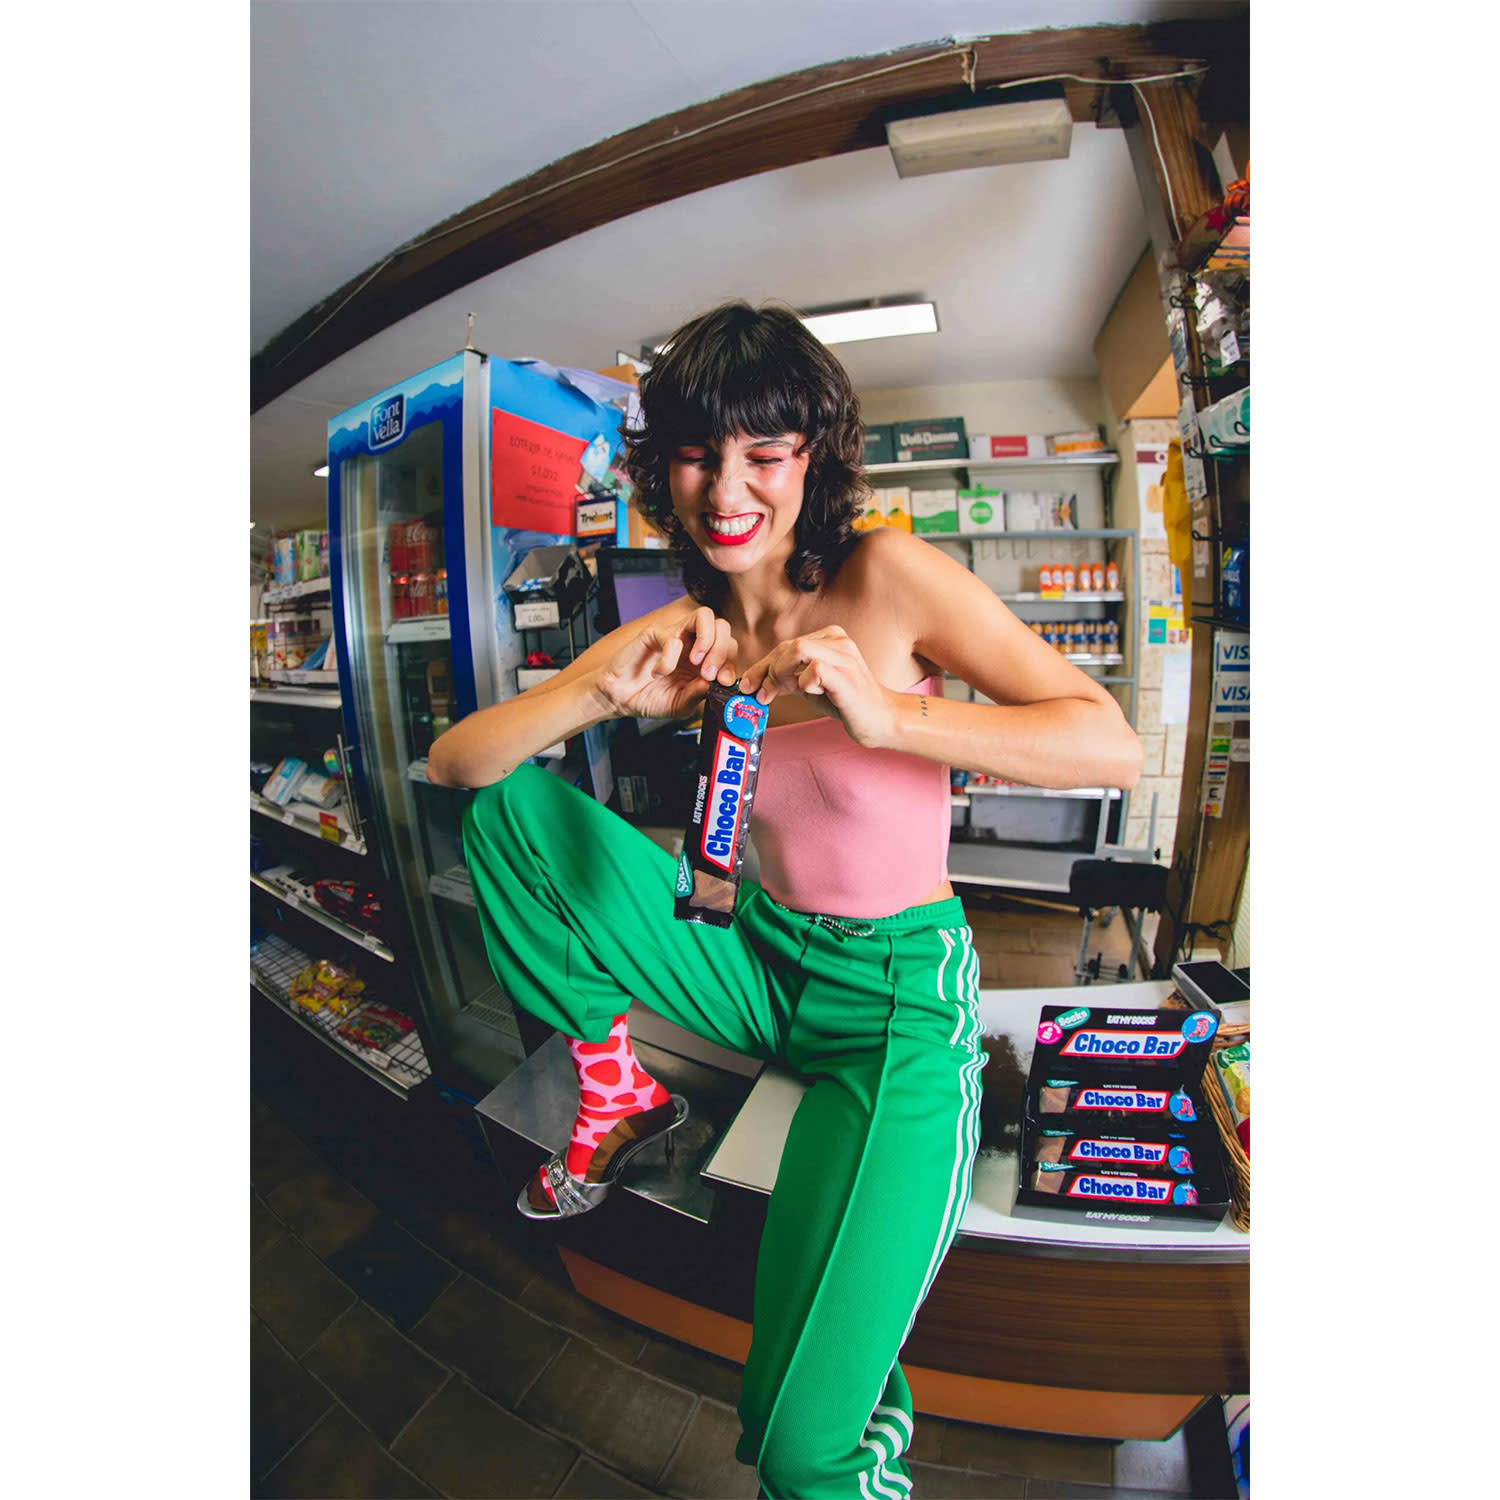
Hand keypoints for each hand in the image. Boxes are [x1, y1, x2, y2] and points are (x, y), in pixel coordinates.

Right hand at [595, 606, 738, 719]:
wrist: (620, 698)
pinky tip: (659, 673)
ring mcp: (675, 635)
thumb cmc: (650, 698)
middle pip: (722, 627)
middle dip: (722, 651)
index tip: (723, 682)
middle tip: (709, 674)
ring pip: (704, 616)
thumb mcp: (681, 705)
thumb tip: (716, 683)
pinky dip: (669, 658)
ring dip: (707, 640)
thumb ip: (699, 694)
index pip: (729, 647)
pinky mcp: (654, 634)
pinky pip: (671, 636)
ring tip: (697, 663)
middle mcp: (692, 642)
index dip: (731, 663)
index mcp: (704, 659)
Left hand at [737, 626, 895, 747]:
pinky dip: (804, 682)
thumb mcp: (810, 685)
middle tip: (759, 693)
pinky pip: (814, 669)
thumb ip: (787, 678)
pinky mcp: (846, 675)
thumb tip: (756, 682)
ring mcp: (844, 655)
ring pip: (797, 650)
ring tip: (781, 692)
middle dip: (766, 671)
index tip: (748, 683)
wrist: (879, 718)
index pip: (786, 645)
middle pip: (788, 646)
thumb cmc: (846, 701)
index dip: (762, 664)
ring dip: (781, 673)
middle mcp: (837, 640)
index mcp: (829, 637)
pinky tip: (809, 693)